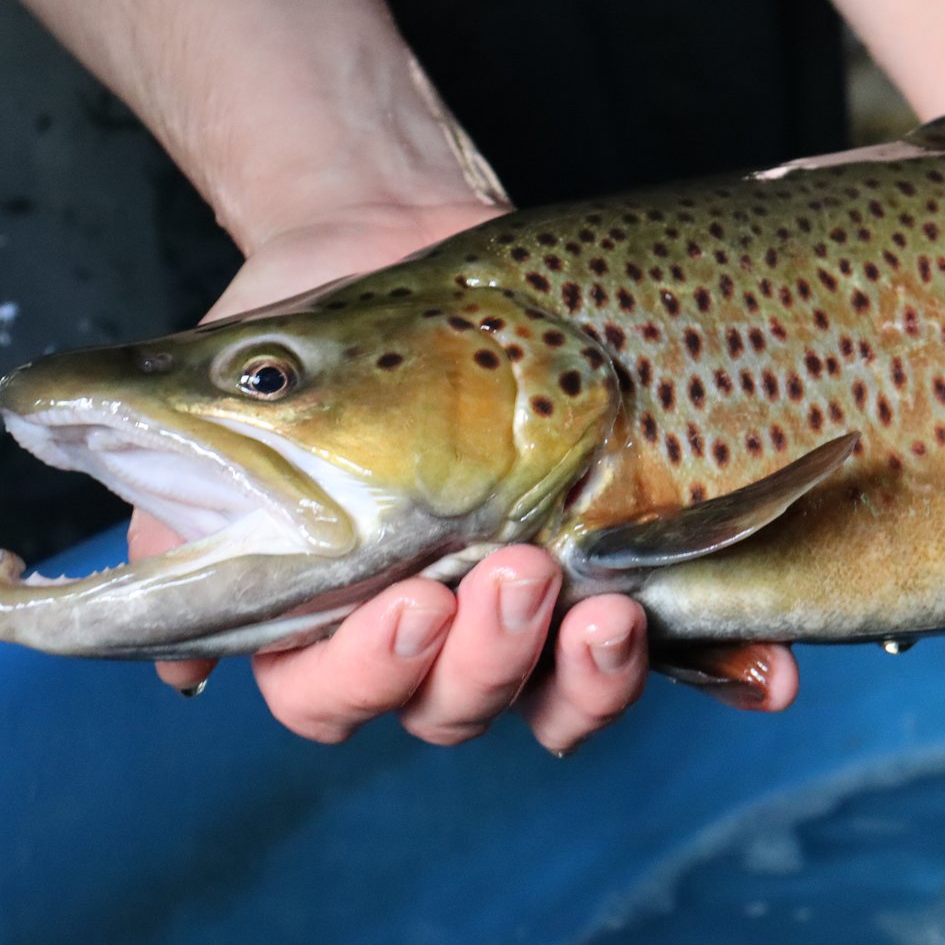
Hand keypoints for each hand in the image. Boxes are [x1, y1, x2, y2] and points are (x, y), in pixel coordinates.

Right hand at [140, 205, 780, 753]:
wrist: (387, 233)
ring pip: (557, 701)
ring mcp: (530, 608)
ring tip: (611, 605)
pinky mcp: (618, 566)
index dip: (370, 676)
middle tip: (516, 572)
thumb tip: (175, 672)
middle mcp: (431, 631)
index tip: (409, 600)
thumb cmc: (297, 330)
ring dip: (589, 677)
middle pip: (451, 711)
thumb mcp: (223, 412)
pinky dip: (727, 671)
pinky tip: (770, 675)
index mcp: (329, 613)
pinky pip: (683, 649)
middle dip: (487, 662)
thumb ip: (179, 524)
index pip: (334, 699)